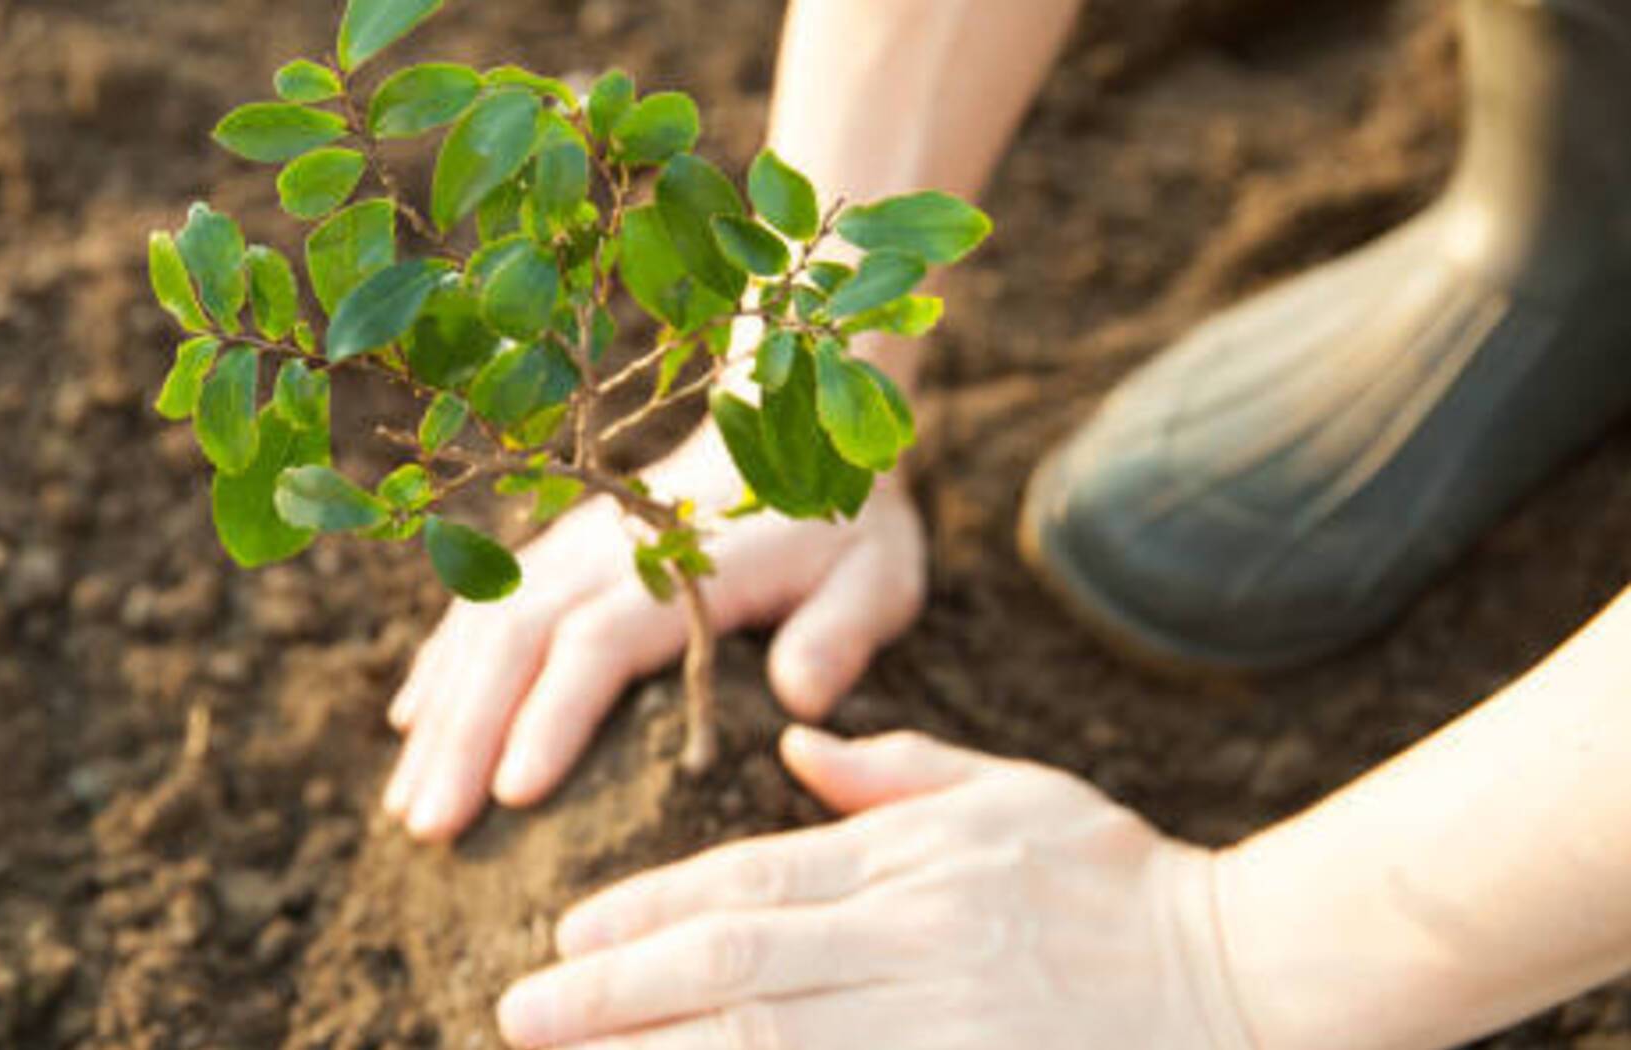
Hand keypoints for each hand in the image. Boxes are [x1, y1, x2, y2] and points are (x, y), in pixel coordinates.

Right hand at [382, 426, 926, 840]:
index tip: (513, 795)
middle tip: (430, 828)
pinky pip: (479, 606)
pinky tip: (411, 726)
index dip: (552, 716)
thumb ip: (841, 633)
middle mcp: (606, 551)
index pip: (598, 643)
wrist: (793, 429)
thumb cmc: (840, 526)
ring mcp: (569, 547)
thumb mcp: (876, 575)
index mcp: (682, 565)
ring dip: (441, 716)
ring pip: (482, 627)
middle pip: (514, 641)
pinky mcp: (552, 552)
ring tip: (406, 806)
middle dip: (466, 736)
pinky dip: (440, 665)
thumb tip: (799, 698)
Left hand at [496, 728, 1255, 1049]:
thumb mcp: (1012, 793)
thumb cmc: (1123, 880)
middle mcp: (914, 942)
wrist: (1252, 972)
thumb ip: (895, 772)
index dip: (644, 912)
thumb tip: (797, 741)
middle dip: (613, 994)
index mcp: (912, 863)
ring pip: (768, 1045)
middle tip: (519, 1014)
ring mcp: (942, 1025)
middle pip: (733, 969)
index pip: (746, 885)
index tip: (565, 937)